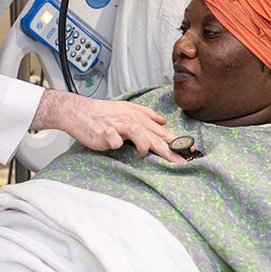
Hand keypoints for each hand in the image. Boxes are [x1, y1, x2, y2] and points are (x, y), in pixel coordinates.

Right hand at [31, 90, 185, 162]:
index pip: (161, 132)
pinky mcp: (104, 132)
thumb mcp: (127, 110)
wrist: (79, 111)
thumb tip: (164, 120)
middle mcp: (131, 121)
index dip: (176, 142)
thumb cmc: (103, 113)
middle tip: (180, 161)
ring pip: (137, 132)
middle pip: (154, 135)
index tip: (191, 152)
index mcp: (138, 119)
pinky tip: (117, 146)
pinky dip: (116, 141)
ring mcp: (117, 126)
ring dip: (144, 143)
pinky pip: (112, 137)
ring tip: (145, 153)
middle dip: (168, 149)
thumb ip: (147, 115)